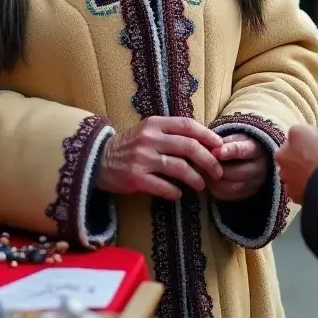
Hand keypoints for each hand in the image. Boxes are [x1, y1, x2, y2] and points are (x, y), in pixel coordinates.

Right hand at [96, 117, 223, 200]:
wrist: (98, 160)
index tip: (220, 146)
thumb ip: (171, 133)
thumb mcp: (148, 131)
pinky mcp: (136, 177)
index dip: (207, 135)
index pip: (187, 125)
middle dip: (208, 160)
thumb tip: (203, 142)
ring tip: (202, 185)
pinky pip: (163, 186)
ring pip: (179, 168)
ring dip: (195, 178)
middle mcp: (150, 138)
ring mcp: (142, 158)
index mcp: (155, 124)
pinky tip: (179, 193)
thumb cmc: (130, 146)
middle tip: (217, 171)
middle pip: (188, 147)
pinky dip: (175, 191)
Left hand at [208, 133, 268, 201]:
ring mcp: (254, 184)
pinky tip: (207, 180)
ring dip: (214, 180)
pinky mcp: (245, 195)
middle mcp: (258, 169)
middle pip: (237, 172)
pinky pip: (227, 196)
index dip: (229, 151)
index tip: (215, 151)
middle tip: (201, 162)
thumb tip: (210, 148)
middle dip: (217, 168)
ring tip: (202, 171)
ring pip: (231, 187)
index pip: (243, 151)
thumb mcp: (234, 138)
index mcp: (256, 150)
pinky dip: (214, 189)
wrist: (251, 159)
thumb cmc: (238, 145)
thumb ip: (223, 142)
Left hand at [274, 119, 317, 203]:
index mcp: (295, 132)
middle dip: (307, 153)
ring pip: (294, 168)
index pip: (306, 131)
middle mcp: (283, 152)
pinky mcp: (289, 191)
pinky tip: (317, 187)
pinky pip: (296, 185)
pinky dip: (304, 186)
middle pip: (297, 149)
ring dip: (304, 170)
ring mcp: (285, 173)